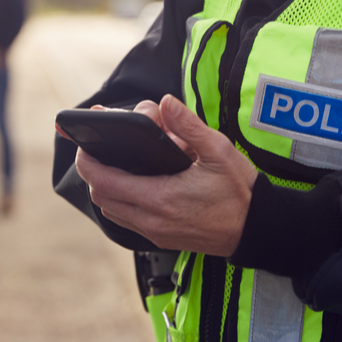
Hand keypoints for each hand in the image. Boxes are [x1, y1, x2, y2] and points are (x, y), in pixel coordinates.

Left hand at [75, 94, 258, 255]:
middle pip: (101, 196)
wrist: (256, 229)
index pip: (104, 181)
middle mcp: (152, 220)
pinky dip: (121, 201)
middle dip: (94, 171)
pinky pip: (127, 219)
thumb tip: (165, 103)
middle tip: (101, 148)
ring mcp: (155, 232)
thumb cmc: (239, 193)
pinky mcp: (161, 238)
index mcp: (161, 198)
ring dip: (107, 187)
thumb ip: (189, 126)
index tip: (84, 143)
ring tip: (118, 163)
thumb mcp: (219, 151)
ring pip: (111, 210)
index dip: (87, 161)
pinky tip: (136, 183)